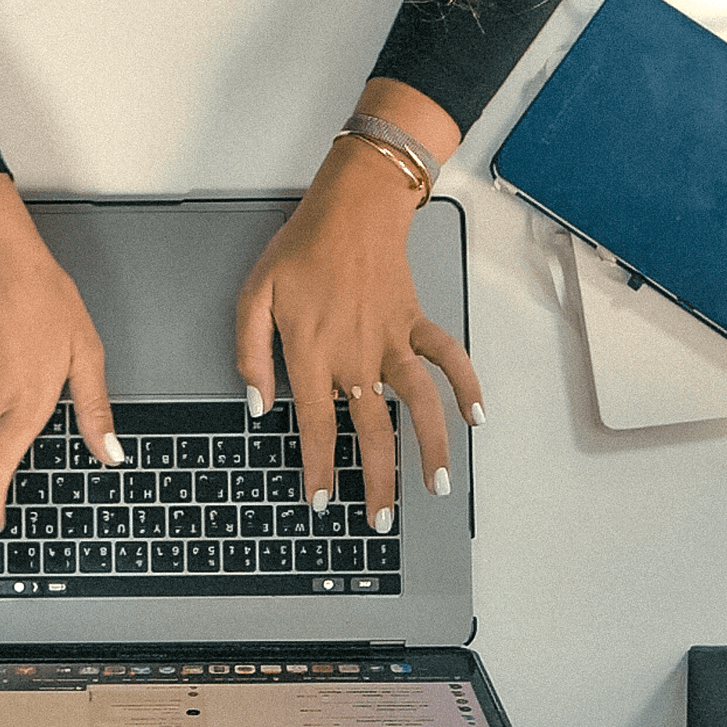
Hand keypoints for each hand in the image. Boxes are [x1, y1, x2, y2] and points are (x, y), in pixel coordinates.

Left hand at [236, 90, 479, 530]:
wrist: (352, 205)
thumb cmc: (301, 249)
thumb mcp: (254, 296)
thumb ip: (250, 354)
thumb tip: (258, 404)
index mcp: (312, 354)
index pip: (316, 427)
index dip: (318, 469)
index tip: (320, 502)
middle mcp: (356, 355)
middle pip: (372, 431)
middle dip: (377, 481)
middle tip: (378, 521)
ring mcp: (391, 340)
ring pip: (418, 403)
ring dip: (432, 447)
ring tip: (438, 486)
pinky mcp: (415, 323)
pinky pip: (447, 357)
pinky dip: (466, 385)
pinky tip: (476, 416)